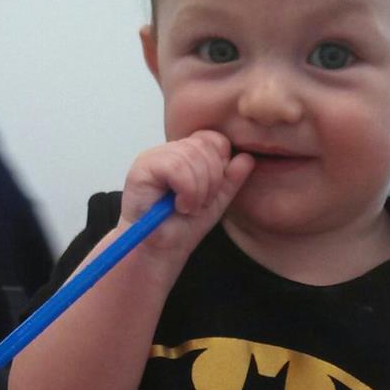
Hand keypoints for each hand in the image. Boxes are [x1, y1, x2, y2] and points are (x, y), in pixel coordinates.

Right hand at [122, 131, 253, 266]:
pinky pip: (176, 167)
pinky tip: (180, 206)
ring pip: (191, 156)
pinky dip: (186, 190)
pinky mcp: (142, 167)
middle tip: (200, 204)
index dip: (220, 165)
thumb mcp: (216, 202)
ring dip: (198, 189)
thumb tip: (247, 157)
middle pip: (204, 146)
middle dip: (211, 181)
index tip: (212, 193)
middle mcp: (169, 151)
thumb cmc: (183, 227)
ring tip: (189, 207)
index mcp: (187, 154)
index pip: (213, 139)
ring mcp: (154, 156)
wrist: (161, 250)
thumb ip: (231, 179)